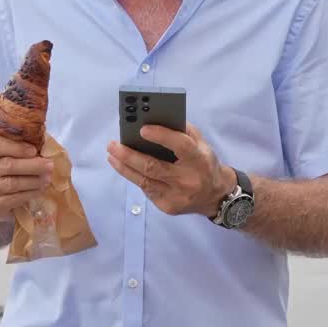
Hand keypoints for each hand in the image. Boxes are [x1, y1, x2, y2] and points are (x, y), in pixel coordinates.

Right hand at [0, 135, 53, 222]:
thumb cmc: (3, 167)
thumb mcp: (8, 151)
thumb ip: (20, 142)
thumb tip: (42, 139)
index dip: (16, 147)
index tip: (34, 150)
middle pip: (7, 165)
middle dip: (32, 165)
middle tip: (50, 165)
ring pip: (11, 183)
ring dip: (33, 181)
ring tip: (47, 178)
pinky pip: (13, 199)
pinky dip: (29, 194)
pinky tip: (39, 190)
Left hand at [107, 123, 234, 217]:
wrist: (215, 196)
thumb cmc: (204, 163)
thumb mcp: (202, 144)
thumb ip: (183, 131)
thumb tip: (155, 120)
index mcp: (199, 160)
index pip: (180, 146)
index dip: (161, 136)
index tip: (142, 129)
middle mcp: (187, 179)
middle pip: (154, 167)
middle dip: (129, 155)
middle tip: (113, 144)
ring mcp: (176, 196)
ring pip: (144, 181)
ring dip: (124, 167)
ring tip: (112, 155)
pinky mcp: (168, 207)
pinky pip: (147, 190)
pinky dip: (134, 177)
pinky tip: (124, 167)